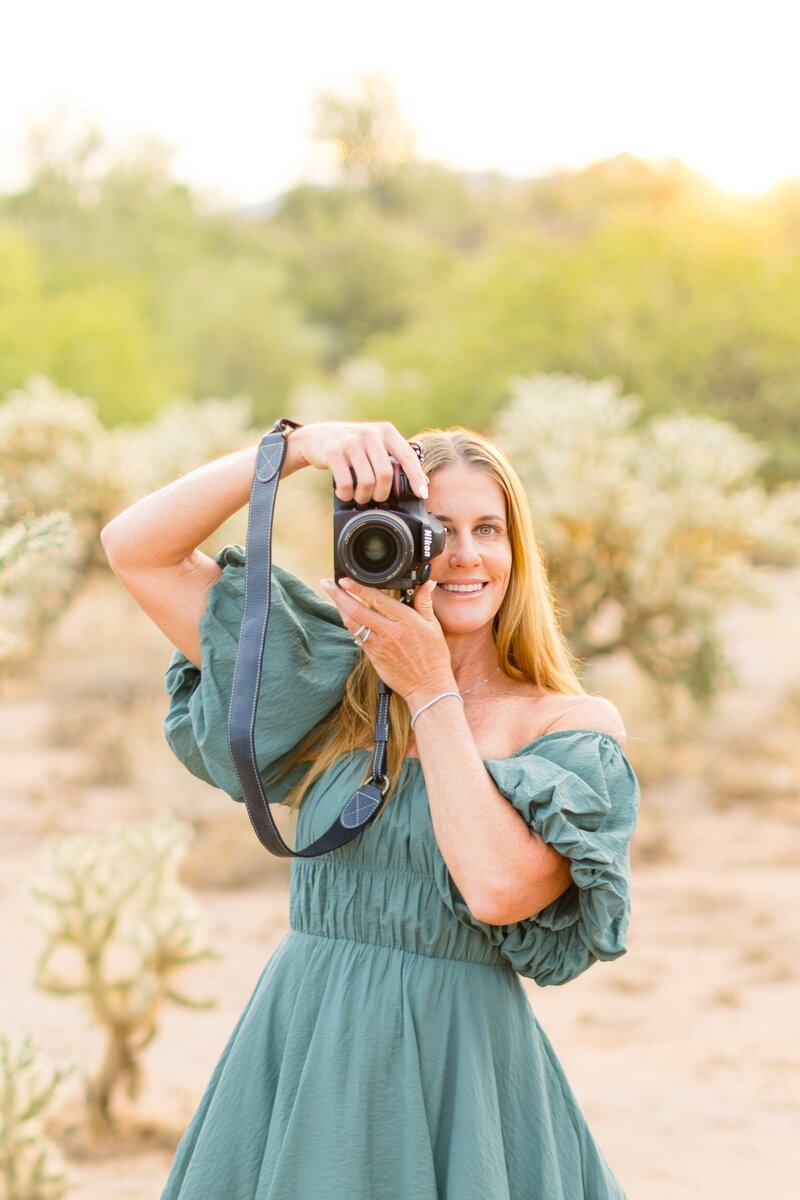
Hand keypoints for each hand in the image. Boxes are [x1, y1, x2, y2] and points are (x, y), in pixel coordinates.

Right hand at [292, 421, 428, 504]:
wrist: (318, 437)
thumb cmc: (353, 446)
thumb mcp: (376, 445)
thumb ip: (396, 459)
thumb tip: (422, 482)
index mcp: (386, 432)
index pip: (407, 456)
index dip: (416, 477)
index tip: (422, 494)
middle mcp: (370, 434)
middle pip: (385, 475)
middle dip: (382, 494)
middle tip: (376, 499)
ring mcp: (351, 442)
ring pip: (367, 482)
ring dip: (363, 496)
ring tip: (359, 496)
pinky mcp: (334, 452)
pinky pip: (347, 484)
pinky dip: (347, 495)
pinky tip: (345, 492)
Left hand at [320, 576, 454, 704]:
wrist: (427, 686)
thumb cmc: (433, 656)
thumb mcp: (433, 626)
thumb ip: (424, 602)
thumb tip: (428, 583)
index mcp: (405, 620)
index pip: (376, 599)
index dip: (357, 588)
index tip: (344, 579)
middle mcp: (389, 631)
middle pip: (356, 610)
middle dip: (338, 595)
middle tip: (327, 583)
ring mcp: (378, 644)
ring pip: (352, 624)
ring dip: (340, 609)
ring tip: (333, 596)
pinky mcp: (372, 655)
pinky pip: (357, 636)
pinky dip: (349, 624)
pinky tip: (346, 615)